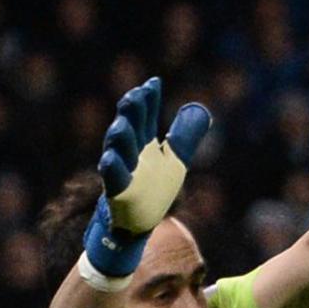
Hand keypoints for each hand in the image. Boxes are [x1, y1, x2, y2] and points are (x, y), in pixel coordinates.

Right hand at [85, 78, 208, 280]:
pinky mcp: (117, 194)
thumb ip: (185, 136)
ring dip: (119, 137)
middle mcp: (131, 155)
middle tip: (136, 94)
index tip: (154, 82)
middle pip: (131, 128)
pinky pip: (112, 179)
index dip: (149, 100)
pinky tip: (108, 159)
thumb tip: (200, 110)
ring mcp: (123, 173)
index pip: (145, 117)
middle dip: (132, 112)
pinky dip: (111, 168)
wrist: (136, 225)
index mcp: (144, 145)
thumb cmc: (152, 190)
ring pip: (118, 151)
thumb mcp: (175, 161)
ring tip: (121, 124)